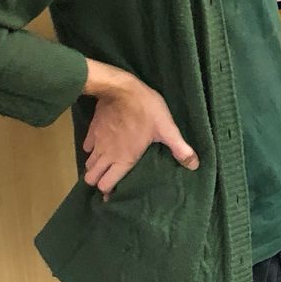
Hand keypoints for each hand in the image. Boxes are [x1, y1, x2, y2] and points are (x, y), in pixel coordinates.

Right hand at [82, 64, 198, 199]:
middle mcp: (106, 154)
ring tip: (105, 166)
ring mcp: (97, 142)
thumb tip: (194, 165)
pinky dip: (91, 150)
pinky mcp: (91, 130)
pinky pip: (86, 147)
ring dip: (95, 167)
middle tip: (109, 179)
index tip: (115, 192)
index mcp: (123, 159)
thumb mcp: (167, 129)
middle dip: (97, 181)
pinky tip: (101, 147)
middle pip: (91, 178)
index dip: (109, 191)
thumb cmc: (146, 110)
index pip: (106, 185)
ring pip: (87, 164)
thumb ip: (179, 148)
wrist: (122, 88)